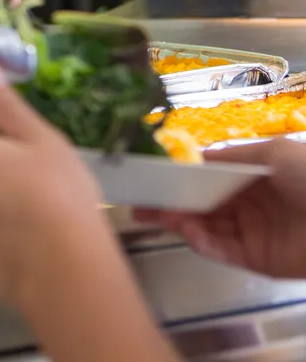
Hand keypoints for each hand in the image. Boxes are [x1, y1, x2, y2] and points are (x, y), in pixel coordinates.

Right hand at [135, 138, 305, 278]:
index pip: (207, 177)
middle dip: (168, 202)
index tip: (149, 176)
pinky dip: (200, 242)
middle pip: (199, 204)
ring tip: (156, 215)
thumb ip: (231, 155)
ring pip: (204, 227)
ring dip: (179, 221)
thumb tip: (193, 155)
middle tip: (136, 204)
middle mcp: (248, 203)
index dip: (179, 177)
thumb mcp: (275, 152)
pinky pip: (219, 250)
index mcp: (253, 176)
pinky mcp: (254, 259)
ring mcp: (250, 232)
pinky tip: (188, 232)